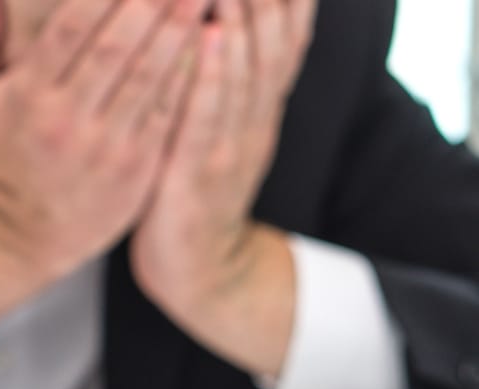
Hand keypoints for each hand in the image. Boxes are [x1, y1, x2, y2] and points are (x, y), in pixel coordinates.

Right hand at [0, 0, 208, 318]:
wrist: (22, 235)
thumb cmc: (6, 161)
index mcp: (28, 96)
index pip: (71, 27)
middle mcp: (65, 119)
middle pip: (116, 45)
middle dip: (152, 2)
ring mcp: (104, 145)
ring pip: (149, 75)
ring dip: (180, 29)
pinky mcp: (135, 167)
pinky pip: (167, 111)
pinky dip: (190, 75)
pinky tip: (209, 44)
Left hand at [131, 0, 317, 377]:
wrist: (200, 271)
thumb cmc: (194, 192)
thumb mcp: (220, 130)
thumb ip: (229, 83)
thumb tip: (225, 22)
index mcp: (259, 106)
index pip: (285, 34)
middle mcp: (253, 118)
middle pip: (271, 40)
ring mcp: (230, 146)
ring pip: (245, 70)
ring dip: (242, 15)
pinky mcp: (198, 174)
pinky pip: (206, 118)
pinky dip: (211, 77)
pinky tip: (210, 39)